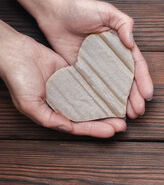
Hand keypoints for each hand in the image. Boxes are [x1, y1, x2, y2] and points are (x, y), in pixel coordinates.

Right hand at [0, 21, 125, 137]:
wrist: (18, 52)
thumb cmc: (18, 78)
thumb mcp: (29, 104)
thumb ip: (48, 118)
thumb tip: (68, 128)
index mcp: (54, 114)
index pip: (78, 126)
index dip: (95, 130)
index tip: (112, 132)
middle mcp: (65, 104)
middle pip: (89, 116)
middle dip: (106, 122)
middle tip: (123, 125)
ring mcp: (71, 90)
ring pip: (92, 102)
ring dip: (107, 108)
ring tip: (123, 111)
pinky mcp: (75, 76)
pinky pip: (90, 85)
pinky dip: (101, 91)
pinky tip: (114, 93)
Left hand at [37, 0, 153, 119]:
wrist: (56, 13)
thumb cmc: (82, 9)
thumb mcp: (107, 11)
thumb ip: (124, 24)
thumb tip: (131, 43)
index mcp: (122, 46)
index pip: (136, 66)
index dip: (144, 80)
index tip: (148, 94)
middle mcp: (113, 59)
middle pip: (127, 82)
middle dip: (135, 98)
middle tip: (139, 112)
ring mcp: (99, 68)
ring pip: (114, 88)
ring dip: (122, 103)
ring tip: (128, 116)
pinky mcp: (84, 72)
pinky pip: (95, 88)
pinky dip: (102, 100)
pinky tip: (107, 111)